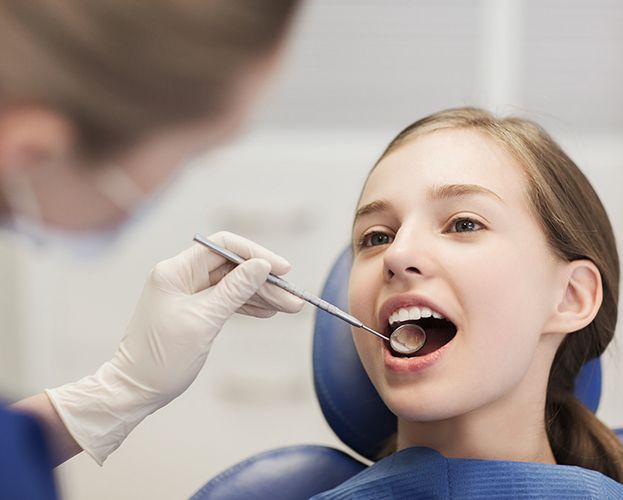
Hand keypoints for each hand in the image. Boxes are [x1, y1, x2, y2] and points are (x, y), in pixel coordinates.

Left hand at [45, 232, 303, 463]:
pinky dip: (247, 306)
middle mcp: (181, 276)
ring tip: (290, 307)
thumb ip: (235, 290)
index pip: (223, 246)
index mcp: (176, 271)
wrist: (135, 390)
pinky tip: (269, 312)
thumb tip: (262, 265)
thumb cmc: (162, 357)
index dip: (255, 254)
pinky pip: (226, 301)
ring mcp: (187, 293)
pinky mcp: (193, 310)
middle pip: (232, 268)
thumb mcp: (203, 321)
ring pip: (233, 286)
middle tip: (293, 298)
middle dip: (264, 282)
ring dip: (261, 296)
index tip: (282, 269)